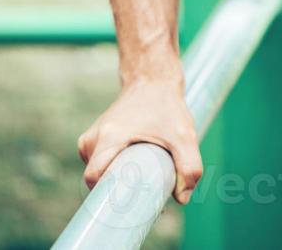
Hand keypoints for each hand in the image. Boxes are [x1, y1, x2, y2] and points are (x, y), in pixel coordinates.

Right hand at [78, 78, 203, 204]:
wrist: (153, 80)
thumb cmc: (167, 106)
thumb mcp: (184, 135)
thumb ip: (189, 167)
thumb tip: (182, 198)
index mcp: (108, 137)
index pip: (95, 178)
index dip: (110, 195)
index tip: (132, 201)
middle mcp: (93, 139)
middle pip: (98, 178)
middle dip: (118, 190)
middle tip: (145, 192)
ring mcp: (91, 139)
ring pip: (100, 172)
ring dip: (118, 179)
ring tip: (143, 175)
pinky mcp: (96, 140)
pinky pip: (101, 164)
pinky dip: (115, 169)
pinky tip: (135, 167)